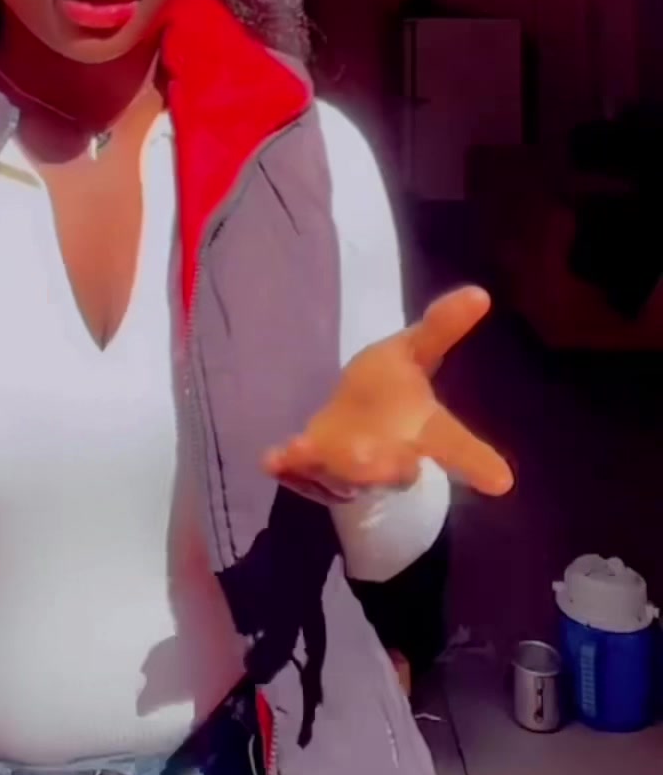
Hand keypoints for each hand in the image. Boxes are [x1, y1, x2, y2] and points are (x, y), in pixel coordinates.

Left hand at [263, 287, 512, 501]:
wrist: (349, 418)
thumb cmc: (387, 388)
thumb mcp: (413, 351)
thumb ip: (441, 327)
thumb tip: (479, 292)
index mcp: (423, 430)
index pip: (454, 444)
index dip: (476, 461)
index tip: (503, 482)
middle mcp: (389, 455)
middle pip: (394, 469)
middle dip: (393, 468)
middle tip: (402, 465)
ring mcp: (348, 465)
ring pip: (344, 474)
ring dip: (336, 467)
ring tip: (324, 454)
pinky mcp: (312, 463)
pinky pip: (299, 465)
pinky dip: (288, 462)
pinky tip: (272, 457)